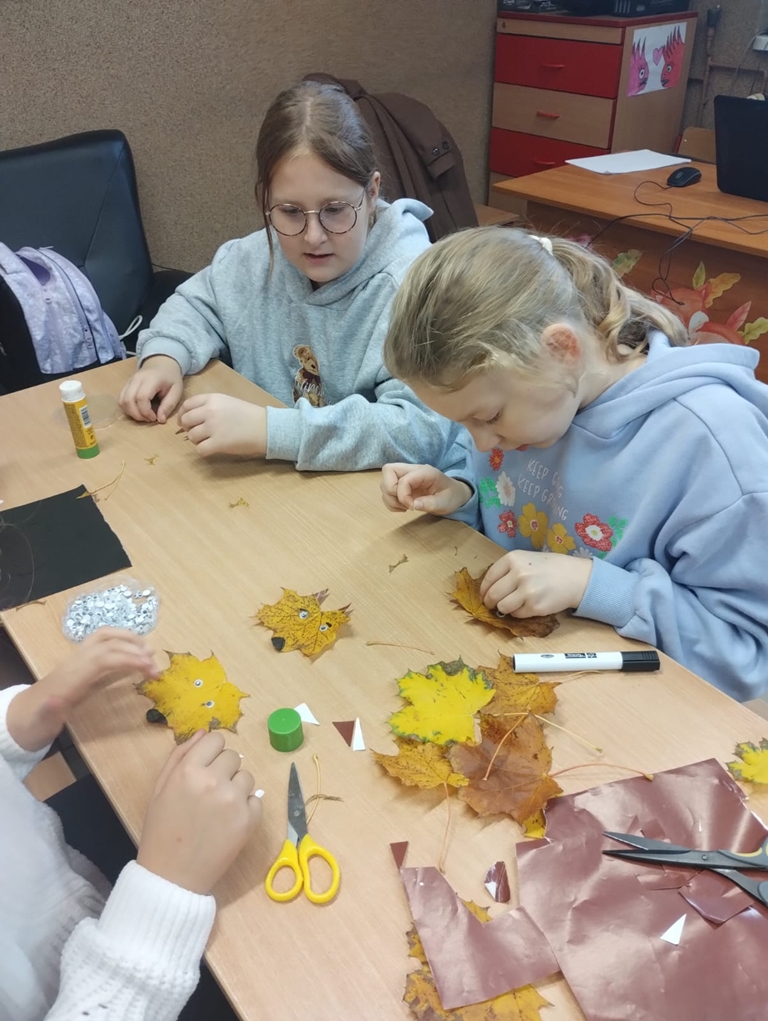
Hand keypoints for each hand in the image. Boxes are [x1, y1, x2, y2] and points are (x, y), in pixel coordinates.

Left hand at [6, 629, 158, 751]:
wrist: (24, 716)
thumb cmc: (36, 721)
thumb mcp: (41, 721)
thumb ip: (48, 711)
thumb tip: (54, 701)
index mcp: (71, 677)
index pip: (104, 657)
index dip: (128, 659)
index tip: (150, 669)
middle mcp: (75, 661)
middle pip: (107, 642)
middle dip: (135, 649)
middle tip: (156, 667)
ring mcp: (77, 657)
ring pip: (104, 635)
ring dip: (129, 638)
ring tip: (151, 652)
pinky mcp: (81, 660)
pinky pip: (103, 641)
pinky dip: (122, 641)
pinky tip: (134, 652)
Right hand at [119, 355, 183, 423]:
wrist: (162, 364)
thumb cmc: (170, 378)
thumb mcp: (176, 391)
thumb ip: (168, 405)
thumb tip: (160, 420)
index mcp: (151, 379)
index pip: (141, 397)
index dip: (146, 412)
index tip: (155, 418)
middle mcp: (136, 379)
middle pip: (128, 400)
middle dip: (137, 414)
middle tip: (149, 418)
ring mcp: (129, 381)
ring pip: (122, 401)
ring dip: (131, 413)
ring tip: (144, 415)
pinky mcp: (126, 385)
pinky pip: (121, 399)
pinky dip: (127, 408)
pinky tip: (138, 411)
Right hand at [137, 730, 261, 894]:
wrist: (172, 876)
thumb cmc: (161, 830)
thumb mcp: (160, 788)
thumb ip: (180, 755)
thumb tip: (204, 732)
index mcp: (189, 770)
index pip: (216, 739)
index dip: (211, 752)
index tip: (206, 766)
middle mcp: (214, 781)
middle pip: (233, 756)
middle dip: (223, 769)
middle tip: (209, 792)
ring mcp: (234, 800)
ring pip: (246, 777)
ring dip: (236, 787)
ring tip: (218, 809)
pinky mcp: (249, 820)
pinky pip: (256, 800)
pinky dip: (245, 809)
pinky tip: (228, 822)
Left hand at [178, 394, 267, 456]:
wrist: (265, 427)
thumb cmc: (248, 415)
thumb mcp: (228, 402)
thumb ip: (210, 405)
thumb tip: (192, 417)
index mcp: (212, 399)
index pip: (187, 405)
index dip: (183, 414)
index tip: (187, 421)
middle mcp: (210, 411)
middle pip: (186, 420)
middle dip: (188, 428)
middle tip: (196, 433)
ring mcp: (213, 427)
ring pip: (191, 436)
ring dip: (197, 440)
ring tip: (208, 440)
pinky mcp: (218, 443)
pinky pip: (200, 449)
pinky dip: (203, 450)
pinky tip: (212, 448)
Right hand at [380, 463, 471, 514]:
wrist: (454, 494)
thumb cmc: (451, 496)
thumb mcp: (446, 502)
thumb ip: (431, 503)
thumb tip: (413, 505)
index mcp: (424, 472)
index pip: (404, 478)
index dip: (403, 495)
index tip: (412, 507)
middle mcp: (412, 471)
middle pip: (388, 470)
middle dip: (390, 490)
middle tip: (403, 503)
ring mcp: (405, 477)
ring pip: (384, 482)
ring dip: (390, 498)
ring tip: (405, 507)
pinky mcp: (401, 486)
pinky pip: (386, 491)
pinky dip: (390, 502)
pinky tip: (403, 507)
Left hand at [480, 551, 592, 616]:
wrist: (575, 577)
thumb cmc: (550, 567)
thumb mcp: (526, 559)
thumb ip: (507, 570)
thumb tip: (488, 589)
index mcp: (513, 559)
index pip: (489, 578)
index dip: (483, 590)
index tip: (484, 595)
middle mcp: (518, 574)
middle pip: (492, 595)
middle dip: (489, 602)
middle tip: (493, 604)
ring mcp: (527, 591)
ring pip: (502, 607)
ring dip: (503, 609)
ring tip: (511, 605)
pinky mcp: (535, 607)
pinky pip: (516, 615)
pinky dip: (518, 613)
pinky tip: (527, 605)